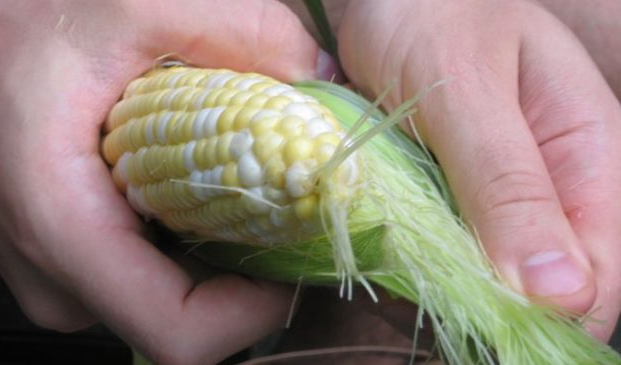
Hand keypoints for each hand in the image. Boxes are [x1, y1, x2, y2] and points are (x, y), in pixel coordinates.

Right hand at [0, 1, 334, 362]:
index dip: (254, 311)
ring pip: (170, 296)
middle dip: (249, 268)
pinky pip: (147, 275)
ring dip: (220, 249)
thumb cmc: (9, 27)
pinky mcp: (69, 262)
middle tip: (285, 203)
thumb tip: (321, 78)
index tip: (295, 258)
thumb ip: (241, 32)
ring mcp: (60, 277)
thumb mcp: (134, 7)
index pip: (179, 333)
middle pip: (187, 316)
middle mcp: (58, 277)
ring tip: (240, 185)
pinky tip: (197, 184)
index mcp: (63, 228)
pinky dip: (188, 238)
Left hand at [338, 0, 620, 340]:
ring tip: (408, 284)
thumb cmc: (428, 20)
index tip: (494, 324)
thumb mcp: (466, 93)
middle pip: (557, 283)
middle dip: (504, 309)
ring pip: (502, 275)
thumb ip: (509, 184)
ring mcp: (505, 194)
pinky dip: (428, 266)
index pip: (606, 268)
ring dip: (459, 292)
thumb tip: (561, 292)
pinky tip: (397, 265)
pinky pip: (456, 250)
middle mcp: (557, 182)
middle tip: (440, 304)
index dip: (561, 313)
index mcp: (590, 150)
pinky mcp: (460, 198)